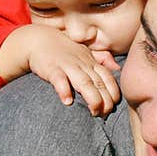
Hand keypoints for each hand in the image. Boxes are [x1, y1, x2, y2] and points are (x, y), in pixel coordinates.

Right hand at [0, 25, 121, 116]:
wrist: (38, 40)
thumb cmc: (65, 50)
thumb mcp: (86, 52)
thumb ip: (102, 59)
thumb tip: (117, 68)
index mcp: (91, 62)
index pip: (108, 77)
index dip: (113, 92)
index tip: (114, 106)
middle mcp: (82, 64)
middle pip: (98, 83)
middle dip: (105, 100)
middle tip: (105, 114)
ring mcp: (67, 66)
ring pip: (83, 82)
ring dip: (92, 97)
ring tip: (94, 112)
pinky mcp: (51, 69)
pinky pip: (59, 79)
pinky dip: (64, 90)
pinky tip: (68, 101)